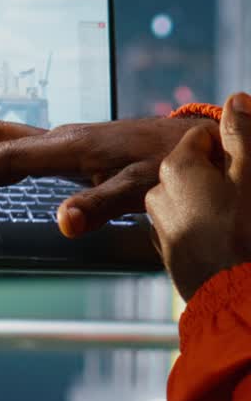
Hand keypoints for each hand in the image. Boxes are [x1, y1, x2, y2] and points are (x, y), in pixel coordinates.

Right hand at [0, 114, 198, 235]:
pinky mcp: (63, 147)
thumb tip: (62, 224)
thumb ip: (100, 205)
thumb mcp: (140, 189)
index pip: (2, 160)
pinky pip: (11, 148)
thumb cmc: (165, 166)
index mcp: (65, 147)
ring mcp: (57, 140)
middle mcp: (55, 138)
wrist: (185, 142)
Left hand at [145, 93, 250, 301]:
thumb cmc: (244, 233)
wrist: (235, 302)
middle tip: (247, 196)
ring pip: (194, 199)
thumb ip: (241, 135)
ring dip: (217, 203)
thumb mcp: (250, 176)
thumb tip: (236, 98)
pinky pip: (192, 226)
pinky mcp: (171, 253)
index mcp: (176, 167)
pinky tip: (230, 241)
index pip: (203, 137)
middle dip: (224, 176)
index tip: (249, 166)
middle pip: (197, 169)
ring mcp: (161, 225)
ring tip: (242, 221)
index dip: (232, 148)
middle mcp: (158, 192)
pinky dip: (209, 227)